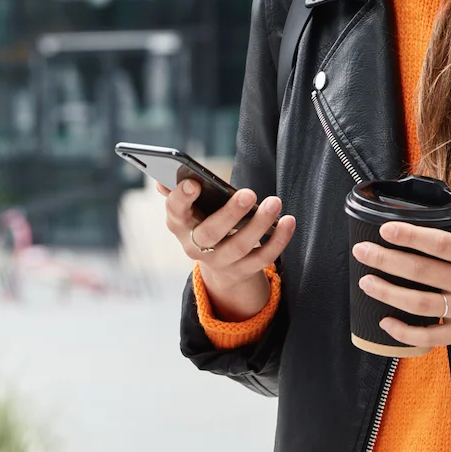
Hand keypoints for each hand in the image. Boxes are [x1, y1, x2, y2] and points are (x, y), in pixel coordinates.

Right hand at [159, 178, 295, 321]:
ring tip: (274, 202)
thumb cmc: (203, 222)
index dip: (182, 199)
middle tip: (249, 193)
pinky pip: (263, 258)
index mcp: (179, 224)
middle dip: (229, 213)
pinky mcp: (243, 271)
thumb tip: (161, 179)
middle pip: (210, 233)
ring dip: (259, 224)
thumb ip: (178, 193)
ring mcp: (220, 262)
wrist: (218, 265)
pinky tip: (288, 221)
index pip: (176, 212)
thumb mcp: (189, 210)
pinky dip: (278, 240)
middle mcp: (195, 247)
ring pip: (240, 246)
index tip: (194, 183)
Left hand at [352, 224, 450, 365]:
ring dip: (388, 292)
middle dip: (386, 259)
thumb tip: (433, 228)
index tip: (384, 228)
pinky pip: (430, 335)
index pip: (438, 242)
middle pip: (421, 269)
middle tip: (361, 251)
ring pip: (420, 302)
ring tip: (366, 282)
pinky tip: (385, 321)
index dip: (409, 235)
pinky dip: (405, 331)